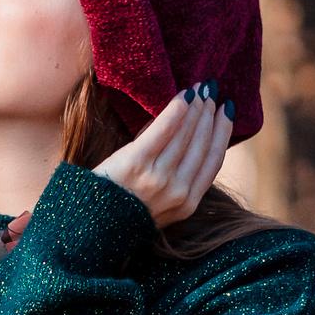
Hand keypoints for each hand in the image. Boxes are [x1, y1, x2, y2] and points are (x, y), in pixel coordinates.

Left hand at [92, 83, 234, 228]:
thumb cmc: (122, 210)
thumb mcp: (158, 202)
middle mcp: (177, 192)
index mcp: (187, 204)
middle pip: (202, 144)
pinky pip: (162, 132)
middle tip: (211, 91)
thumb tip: (186, 133)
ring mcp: (158, 178)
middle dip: (209, 114)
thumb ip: (174, 176)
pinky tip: (183, 96)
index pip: (213, 161)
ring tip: (198, 89)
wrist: (89, 226)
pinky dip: (175, 112)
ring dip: (195, 108)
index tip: (225, 111)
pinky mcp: (136, 164)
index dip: (222, 132)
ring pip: (185, 135)